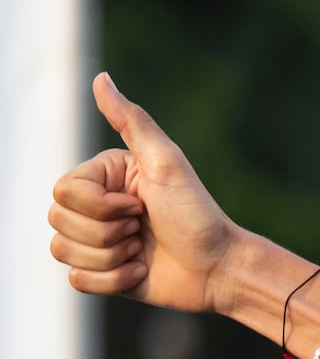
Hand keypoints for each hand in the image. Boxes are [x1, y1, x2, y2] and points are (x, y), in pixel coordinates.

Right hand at [48, 73, 239, 312]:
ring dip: (110, 257)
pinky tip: (140, 272)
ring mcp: (97, 241)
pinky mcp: (103, 274)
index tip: (140, 205)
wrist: (221, 268)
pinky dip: (111, 281)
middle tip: (144, 229)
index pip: (62, 191)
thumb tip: (100, 77)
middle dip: (107, 232)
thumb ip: (132, 121)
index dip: (100, 206)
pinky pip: (77, 281)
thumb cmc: (197, 213)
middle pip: (58, 220)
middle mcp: (94, 206)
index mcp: (101, 177)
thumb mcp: (167, 163)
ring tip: (142, 251)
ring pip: (62, 251)